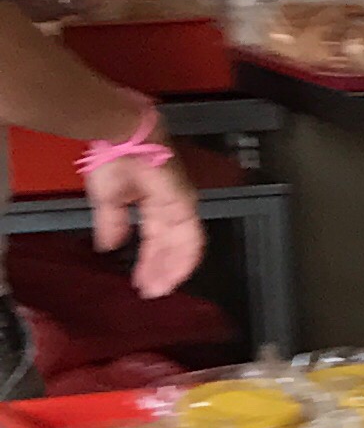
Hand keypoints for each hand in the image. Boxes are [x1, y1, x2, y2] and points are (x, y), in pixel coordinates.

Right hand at [86, 144, 203, 301]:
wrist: (120, 136)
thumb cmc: (115, 157)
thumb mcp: (108, 199)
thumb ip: (112, 224)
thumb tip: (109, 245)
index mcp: (156, 204)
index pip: (158, 240)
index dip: (152, 262)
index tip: (144, 282)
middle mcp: (173, 206)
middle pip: (172, 247)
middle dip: (162, 271)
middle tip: (153, 292)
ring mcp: (181, 205)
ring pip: (183, 246)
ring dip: (172, 269)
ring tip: (160, 288)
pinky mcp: (184, 203)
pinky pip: (190, 237)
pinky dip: (183, 258)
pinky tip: (173, 273)